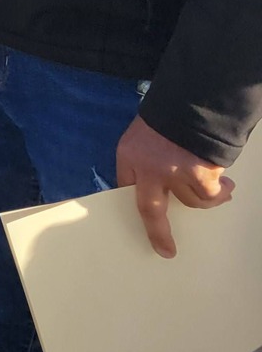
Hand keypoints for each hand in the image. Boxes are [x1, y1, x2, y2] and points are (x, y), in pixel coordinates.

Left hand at [116, 115, 233, 257]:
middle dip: (158, 234)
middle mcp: (147, 167)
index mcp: (129, 154)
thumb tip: (161, 187)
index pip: (125, 185)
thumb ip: (147, 159)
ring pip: (190, 201)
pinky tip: (226, 186)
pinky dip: (220, 192)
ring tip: (218, 189)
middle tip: (165, 249)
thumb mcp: (144, 135)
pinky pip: (209, 195)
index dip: (134, 201)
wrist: (194, 101)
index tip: (138, 219)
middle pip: (150, 210)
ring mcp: (173, 173)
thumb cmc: (170, 117)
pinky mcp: (198, 175)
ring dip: (204, 196)